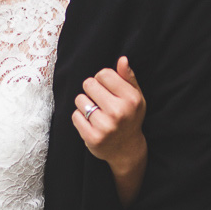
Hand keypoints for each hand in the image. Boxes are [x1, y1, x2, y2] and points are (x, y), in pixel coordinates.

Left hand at [73, 56, 146, 205]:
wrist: (127, 150)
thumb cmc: (130, 117)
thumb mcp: (135, 97)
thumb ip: (128, 78)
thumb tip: (123, 60)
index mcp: (131, 99)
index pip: (104, 74)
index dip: (102, 79)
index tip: (107, 88)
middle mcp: (119, 112)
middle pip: (89, 84)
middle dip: (92, 90)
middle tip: (100, 101)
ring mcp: (105, 126)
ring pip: (80, 99)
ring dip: (84, 104)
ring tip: (95, 112)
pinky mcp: (92, 137)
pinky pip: (75, 116)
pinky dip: (80, 118)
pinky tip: (91, 123)